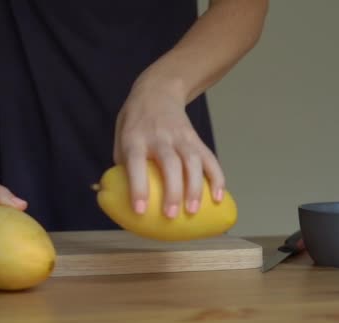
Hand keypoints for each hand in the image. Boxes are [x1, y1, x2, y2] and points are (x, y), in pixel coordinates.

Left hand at [113, 79, 224, 218]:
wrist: (158, 91)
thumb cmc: (135, 123)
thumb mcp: (120, 137)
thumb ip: (122, 165)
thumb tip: (122, 200)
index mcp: (135, 138)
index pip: (136, 163)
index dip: (138, 187)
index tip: (140, 210)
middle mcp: (159, 137)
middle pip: (170, 164)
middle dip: (172, 191)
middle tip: (171, 215)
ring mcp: (181, 137)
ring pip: (192, 161)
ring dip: (195, 188)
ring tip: (193, 211)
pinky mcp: (196, 138)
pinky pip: (209, 158)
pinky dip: (217, 178)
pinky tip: (218, 197)